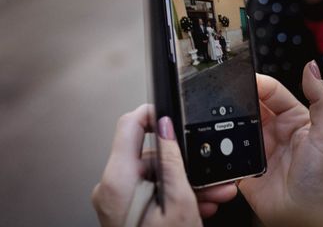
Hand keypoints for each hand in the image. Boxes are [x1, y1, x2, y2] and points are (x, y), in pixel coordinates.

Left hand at [92, 105, 237, 225]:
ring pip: (153, 174)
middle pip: (147, 154)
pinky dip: (174, 193)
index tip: (172, 112)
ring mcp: (116, 202)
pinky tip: (197, 204)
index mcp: (117, 183)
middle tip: (210, 172)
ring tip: (212, 193)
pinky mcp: (124, 211)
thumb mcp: (179, 205)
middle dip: (183, 160)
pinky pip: (150, 191)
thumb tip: (166, 127)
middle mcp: (110, 190)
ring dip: (185, 180)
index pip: (128, 125)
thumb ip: (172, 161)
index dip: (151, 114)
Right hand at [238, 62, 322, 223]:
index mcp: (294, 119)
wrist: (308, 218)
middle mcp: (275, 132)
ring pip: (236, 125)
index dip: (258, 83)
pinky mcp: (245, 168)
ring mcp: (259, 149)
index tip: (246, 79)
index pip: (272, 91)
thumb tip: (312, 68)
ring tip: (223, 117)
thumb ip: (321, 98)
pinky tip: (221, 141)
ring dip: (230, 121)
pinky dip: (222, 145)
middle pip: (251, 105)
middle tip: (229, 97)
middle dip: (239, 99)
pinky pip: (228, 152)